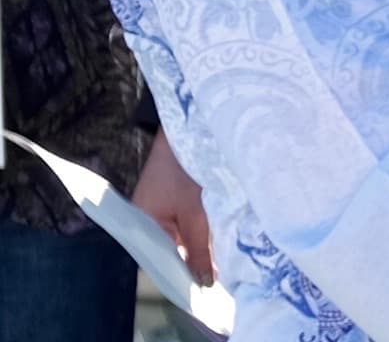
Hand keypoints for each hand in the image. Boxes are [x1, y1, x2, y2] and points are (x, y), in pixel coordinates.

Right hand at [132, 130, 213, 285]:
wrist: (189, 124)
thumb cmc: (184, 167)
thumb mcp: (194, 211)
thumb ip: (198, 247)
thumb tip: (204, 282)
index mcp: (141, 222)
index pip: (160, 258)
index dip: (184, 272)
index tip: (208, 284)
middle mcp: (149, 215)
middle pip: (175, 246)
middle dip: (198, 256)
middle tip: (224, 269)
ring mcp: (163, 204)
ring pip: (186, 231)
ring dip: (203, 239)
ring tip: (226, 251)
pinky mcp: (177, 193)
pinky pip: (190, 217)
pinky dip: (204, 223)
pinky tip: (223, 227)